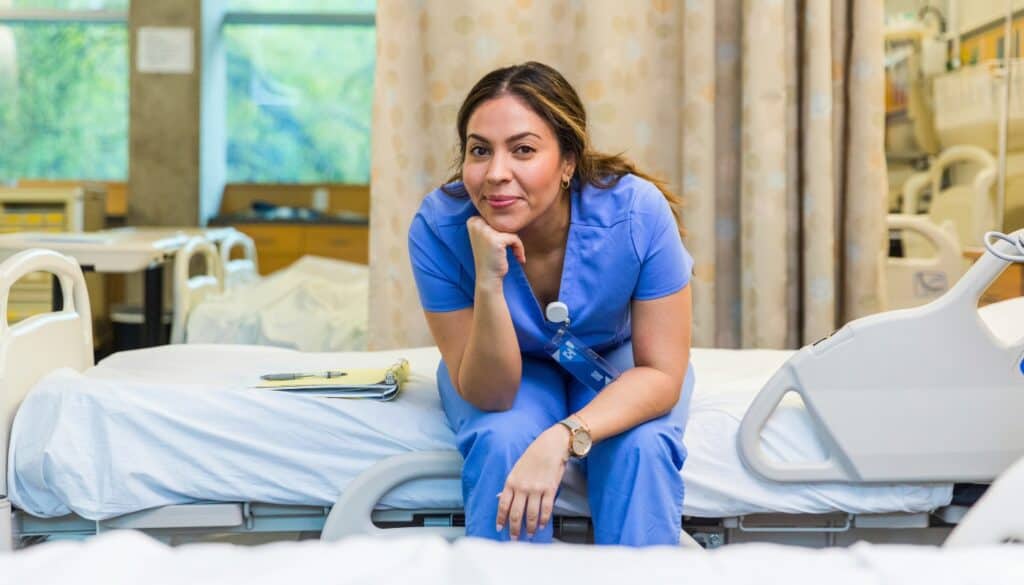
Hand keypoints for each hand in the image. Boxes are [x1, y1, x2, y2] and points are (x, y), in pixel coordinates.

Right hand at [466, 216, 525, 285]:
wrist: (488, 278)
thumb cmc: (491, 258)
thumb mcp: (487, 237)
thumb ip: (492, 223)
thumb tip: (507, 205)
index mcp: (472, 221)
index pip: (497, 219)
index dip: (503, 232)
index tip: (503, 246)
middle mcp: (476, 224)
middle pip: (504, 223)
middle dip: (510, 237)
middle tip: (511, 251)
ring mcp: (485, 231)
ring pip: (510, 230)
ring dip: (516, 243)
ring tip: (515, 254)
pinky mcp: (496, 239)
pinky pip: (515, 238)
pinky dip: (519, 248)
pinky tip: (518, 258)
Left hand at [496, 425, 569, 539]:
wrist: (550, 446)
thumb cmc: (533, 456)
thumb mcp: (516, 469)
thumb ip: (510, 486)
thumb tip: (501, 499)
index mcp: (511, 482)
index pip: (503, 505)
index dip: (501, 519)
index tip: (500, 529)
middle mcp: (522, 487)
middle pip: (516, 513)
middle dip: (514, 528)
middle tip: (514, 538)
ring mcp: (536, 489)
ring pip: (531, 514)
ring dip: (529, 527)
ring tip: (529, 534)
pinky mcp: (549, 490)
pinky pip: (545, 509)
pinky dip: (543, 520)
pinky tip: (541, 525)